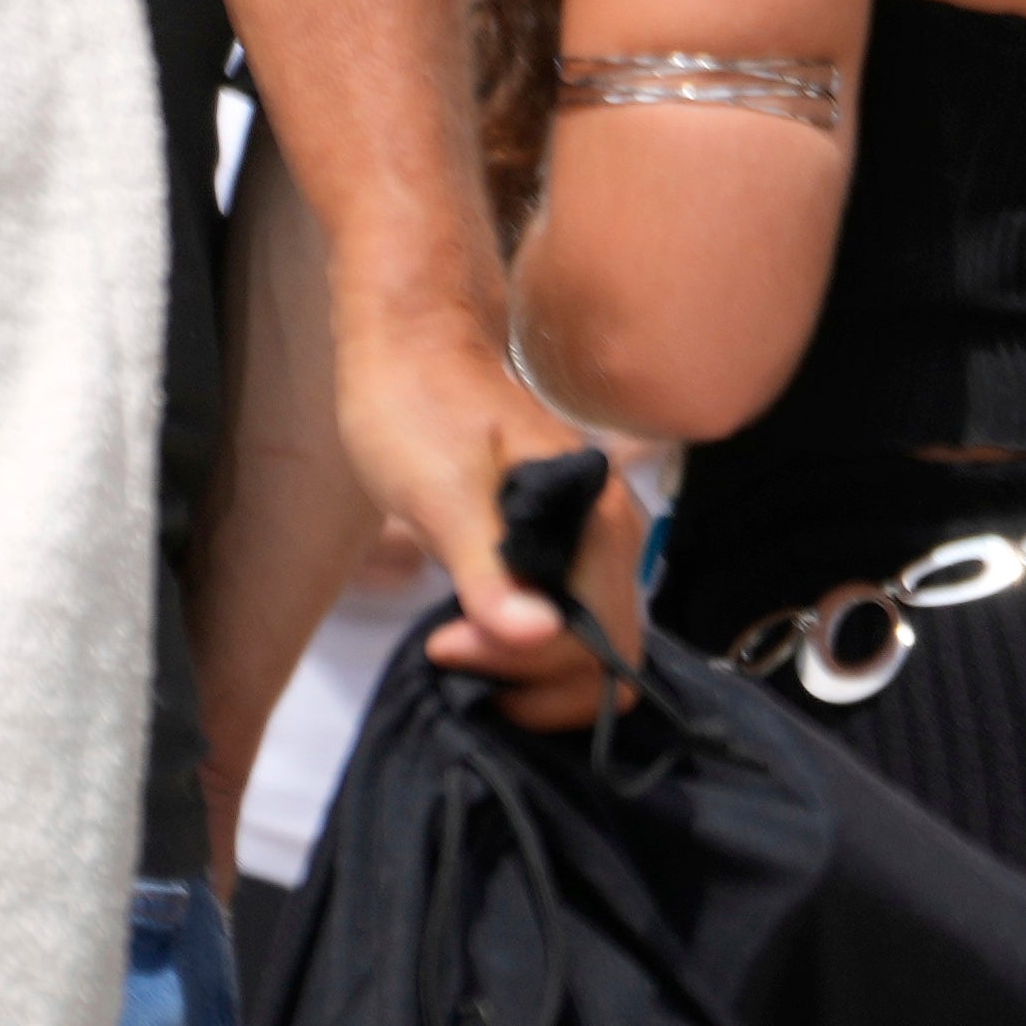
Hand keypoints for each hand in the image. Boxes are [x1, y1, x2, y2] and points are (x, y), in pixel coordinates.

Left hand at [335, 266, 639, 724]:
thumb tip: (540, 636)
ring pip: (590, 642)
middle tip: (449, 643)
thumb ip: (491, 571)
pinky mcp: (561, 543)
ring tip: (456, 636)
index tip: (447, 639)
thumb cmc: (419, 412)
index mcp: (596, 523)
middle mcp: (611, 536)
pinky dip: (526, 641)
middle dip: (531, 676)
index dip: (526, 663)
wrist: (414, 348)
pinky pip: (569, 617)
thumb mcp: (442, 496)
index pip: (600, 644)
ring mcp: (590, 540)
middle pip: (606, 654)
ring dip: (528, 664)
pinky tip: (474, 621)